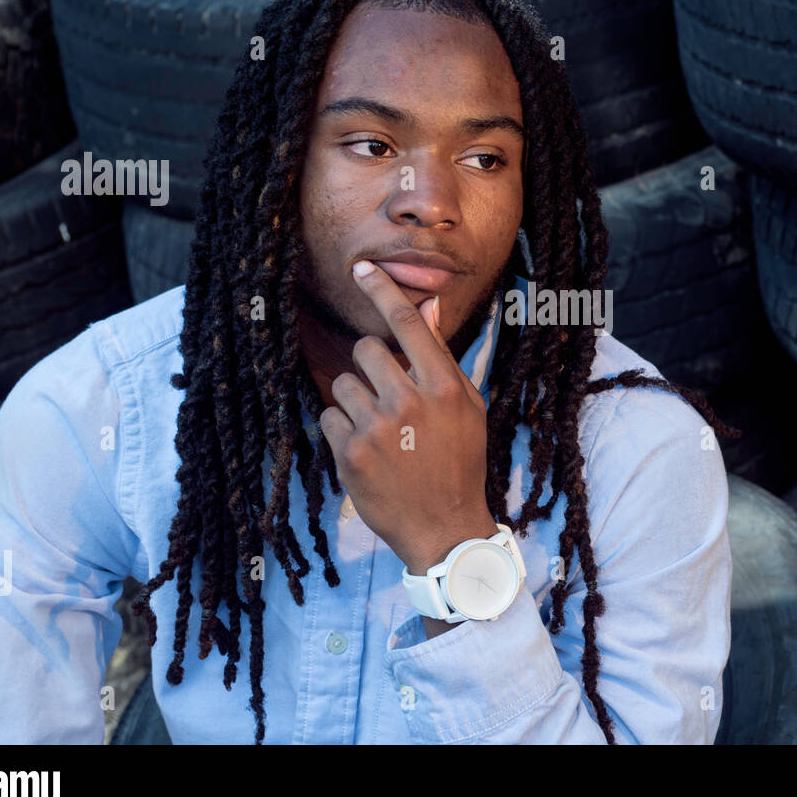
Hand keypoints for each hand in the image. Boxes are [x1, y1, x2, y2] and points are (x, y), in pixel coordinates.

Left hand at [318, 260, 498, 574]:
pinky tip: (366, 450)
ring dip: (355, 400)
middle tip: (387, 396)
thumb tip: (428, 307)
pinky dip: (342, 429)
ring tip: (379, 429)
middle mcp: (410, 401)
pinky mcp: (350, 453)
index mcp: (444, 386)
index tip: (362, 269)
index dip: (382, 290)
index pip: (407, 323)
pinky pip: (330, 415)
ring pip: (344, 383)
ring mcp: (378, 428)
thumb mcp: (466, 407)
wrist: (444, 527)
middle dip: (372, 368)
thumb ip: (441, 358)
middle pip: (367, 350)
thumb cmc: (459, 461)